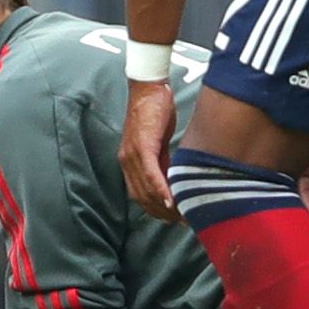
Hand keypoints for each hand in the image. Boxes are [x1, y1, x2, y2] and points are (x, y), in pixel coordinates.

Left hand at [118, 78, 179, 222]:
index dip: (155, 210)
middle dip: (161, 213)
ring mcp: (132, 153)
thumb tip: (171, 183)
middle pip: (142, 197)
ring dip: (163, 205)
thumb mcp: (158, 143)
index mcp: (129, 162)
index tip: (172, 219)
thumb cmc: (155, 113)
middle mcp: (126, 161)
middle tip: (182, 220)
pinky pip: (150, 173)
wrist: (149, 88)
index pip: (139, 195)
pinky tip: (171, 200)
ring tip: (181, 215)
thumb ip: (161, 163)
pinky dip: (160, 189)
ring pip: (145, 188)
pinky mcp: (142, 145)